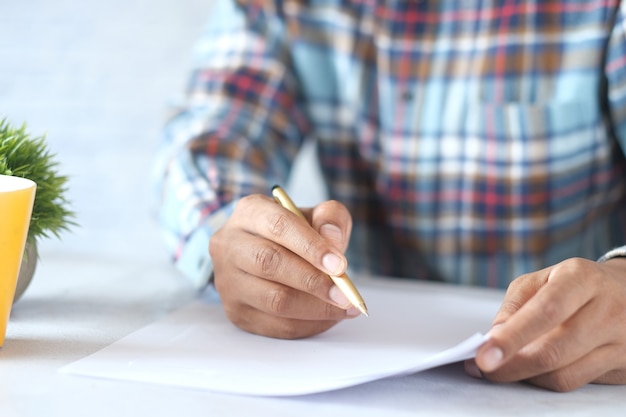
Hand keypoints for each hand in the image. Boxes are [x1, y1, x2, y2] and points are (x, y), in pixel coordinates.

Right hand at [209, 193, 359, 338]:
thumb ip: (330, 218)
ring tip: (344, 307)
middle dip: (313, 281)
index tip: (340, 265)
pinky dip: (309, 325)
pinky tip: (329, 318)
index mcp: (250, 212)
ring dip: (315, 308)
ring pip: (272, 300)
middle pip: (269, 263)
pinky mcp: (236, 311)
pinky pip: (276, 326)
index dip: (311, 246)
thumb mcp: (316, 216)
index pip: (279, 226)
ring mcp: (228, 281)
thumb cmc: (295, 235)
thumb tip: (333, 238)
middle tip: (345, 294)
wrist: (267, 255)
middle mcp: (229, 244)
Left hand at [467, 257, 625, 390]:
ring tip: (505, 367)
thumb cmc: (575, 285)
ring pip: (564, 375)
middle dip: (511, 365)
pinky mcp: (625, 367)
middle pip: (554, 351)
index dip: (512, 337)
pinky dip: (546, 380)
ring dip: (526, 376)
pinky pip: (577, 384)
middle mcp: (609, 310)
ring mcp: (622, 342)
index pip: (546, 312)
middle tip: (483, 368)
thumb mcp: (542, 279)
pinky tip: (533, 370)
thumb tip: (493, 340)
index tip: (484, 354)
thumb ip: (515, 306)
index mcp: (582, 279)